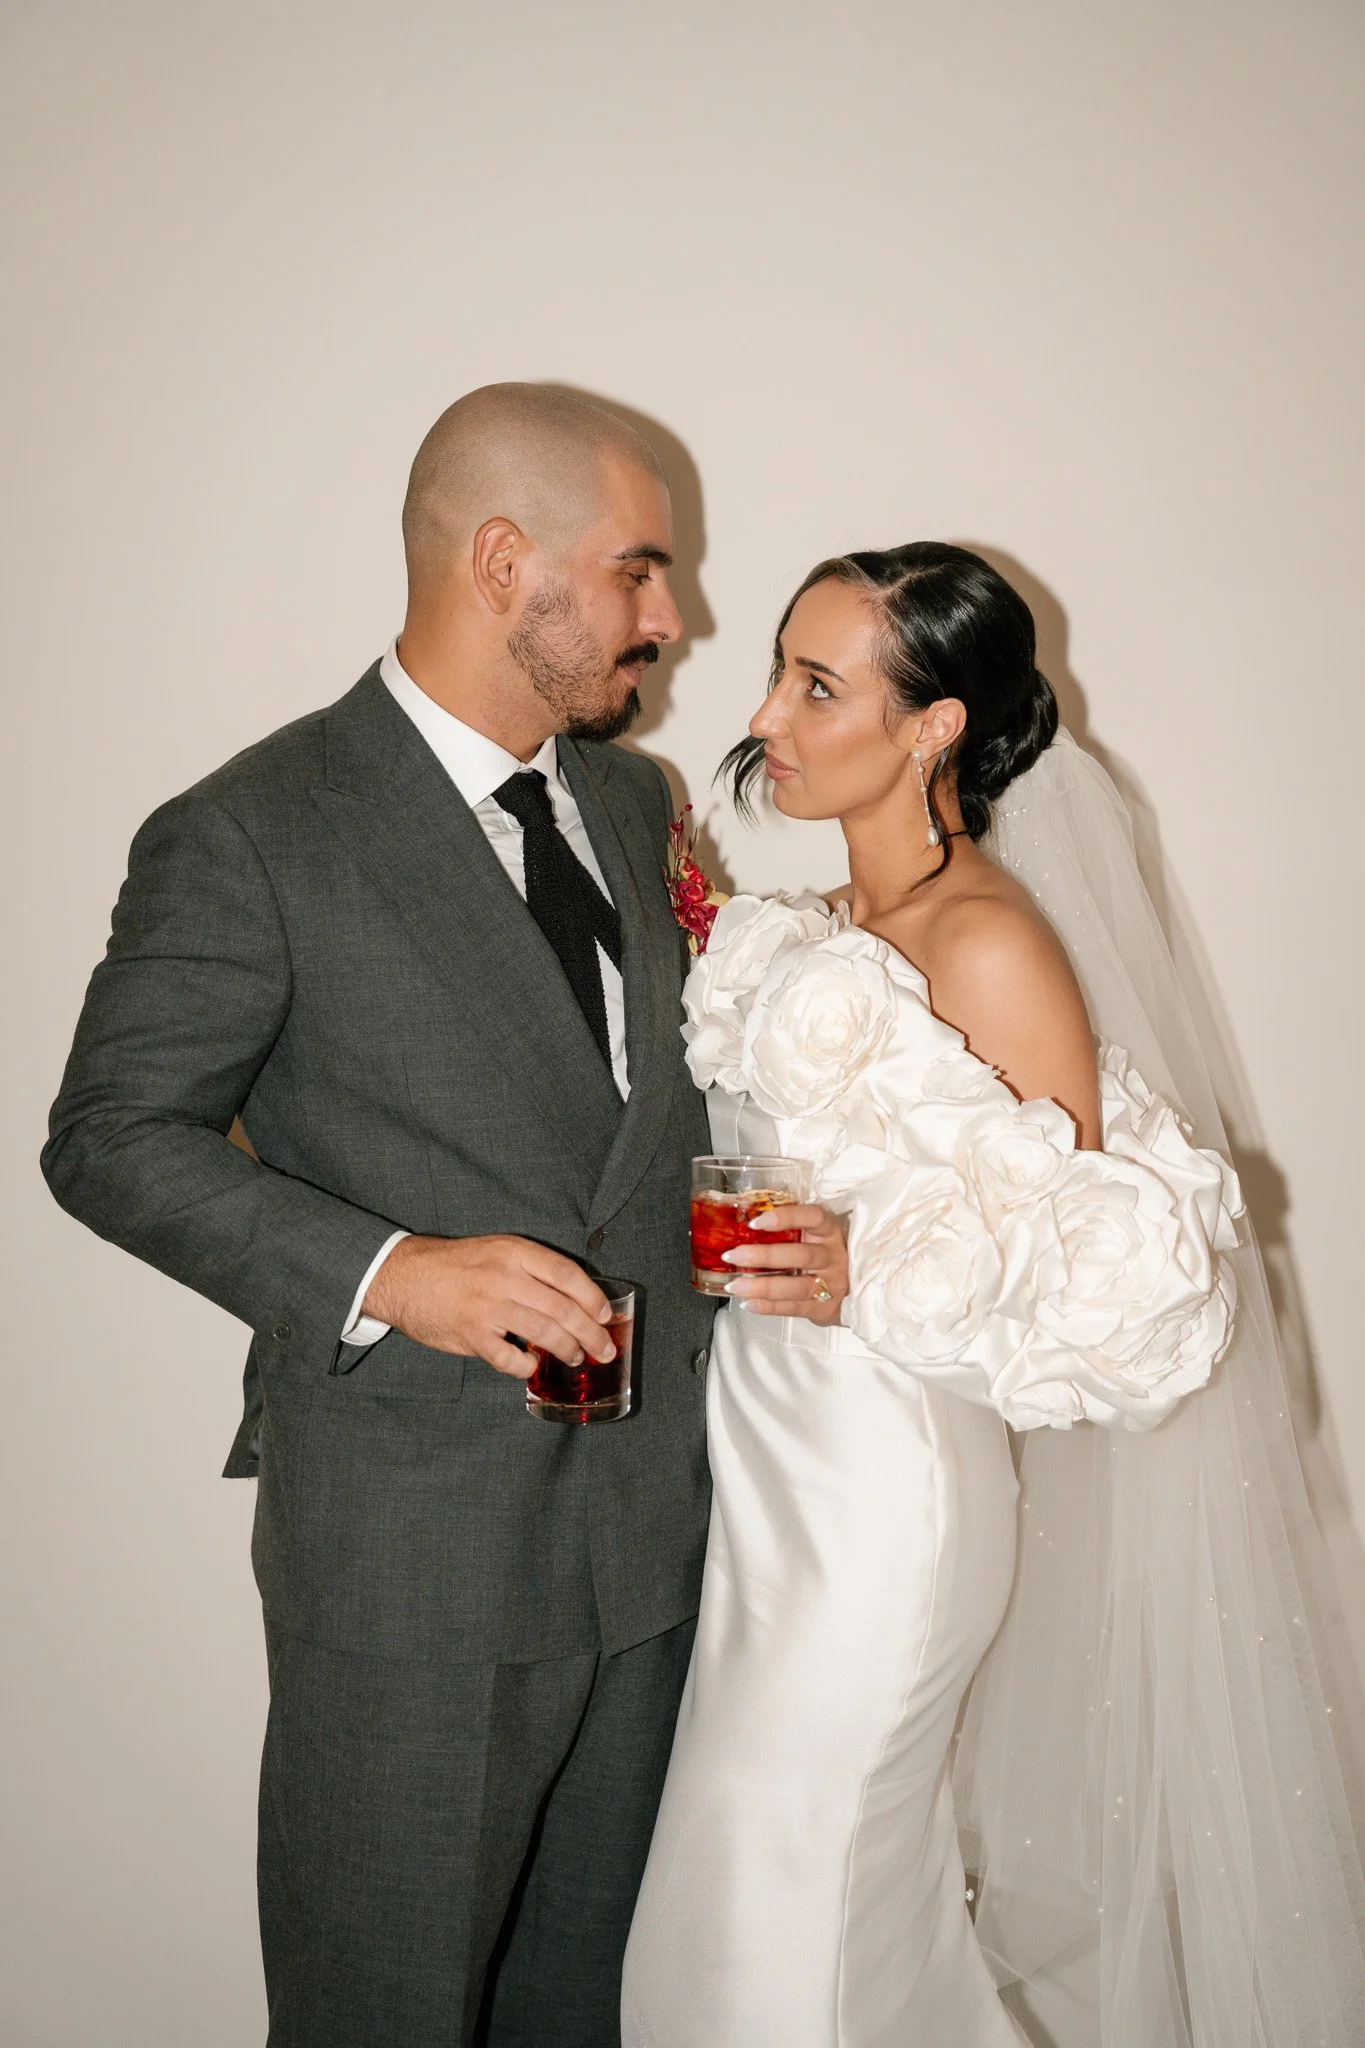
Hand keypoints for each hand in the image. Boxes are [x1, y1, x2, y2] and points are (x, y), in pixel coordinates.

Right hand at [363, 1234, 615, 1380]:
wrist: (404, 1275)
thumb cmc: (457, 1265)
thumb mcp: (497, 1251)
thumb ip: (531, 1270)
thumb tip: (575, 1300)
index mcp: (514, 1252)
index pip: (566, 1273)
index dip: (592, 1297)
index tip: (605, 1315)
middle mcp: (504, 1277)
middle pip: (562, 1308)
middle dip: (590, 1333)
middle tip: (603, 1349)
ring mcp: (487, 1307)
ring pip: (544, 1332)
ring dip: (567, 1350)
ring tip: (576, 1358)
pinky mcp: (470, 1334)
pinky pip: (509, 1357)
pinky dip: (526, 1365)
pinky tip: (532, 1364)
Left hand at [720, 1203, 848, 1326]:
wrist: (854, 1291)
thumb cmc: (823, 1257)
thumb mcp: (815, 1238)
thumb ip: (790, 1229)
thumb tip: (743, 1219)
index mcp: (830, 1232)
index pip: (813, 1217)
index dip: (786, 1217)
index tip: (756, 1221)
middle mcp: (834, 1257)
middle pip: (801, 1255)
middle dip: (764, 1256)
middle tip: (734, 1256)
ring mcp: (832, 1285)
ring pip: (797, 1286)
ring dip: (762, 1287)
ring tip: (735, 1285)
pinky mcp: (825, 1309)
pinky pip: (794, 1308)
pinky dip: (768, 1307)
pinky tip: (748, 1303)